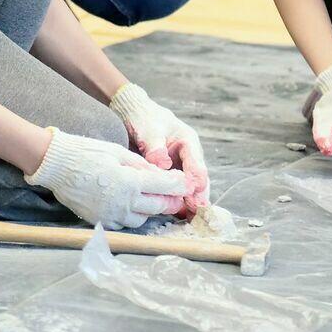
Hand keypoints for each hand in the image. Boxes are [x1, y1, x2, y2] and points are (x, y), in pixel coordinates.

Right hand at [24, 128, 186, 228]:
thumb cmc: (86, 152)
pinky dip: (130, 216)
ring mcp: (111, 214)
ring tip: (152, 200)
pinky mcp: (100, 221)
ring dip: (150, 211)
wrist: (56, 166)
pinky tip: (130, 206)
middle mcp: (123, 202)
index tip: (187, 183)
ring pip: (141, 219)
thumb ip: (141, 165)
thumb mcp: (118, 152)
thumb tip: (160, 174)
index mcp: (130, 181)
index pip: (164, 186)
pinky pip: (123, 224)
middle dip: (170, 201)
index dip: (179, 185)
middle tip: (178, 198)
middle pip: (157, 207)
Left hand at [109, 83, 208, 214]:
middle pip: (196, 178)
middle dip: (198, 194)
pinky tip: (178, 214)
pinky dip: (178, 200)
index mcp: (188, 141)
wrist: (132, 115)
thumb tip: (162, 164)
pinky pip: (175, 189)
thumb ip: (155, 146)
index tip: (195, 190)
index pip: (196, 162)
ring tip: (191, 217)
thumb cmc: (144, 118)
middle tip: (197, 210)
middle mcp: (187, 156)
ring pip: (188, 186)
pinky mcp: (169, 175)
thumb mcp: (149, 129)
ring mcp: (179, 166)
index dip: (196, 177)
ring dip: (189, 201)